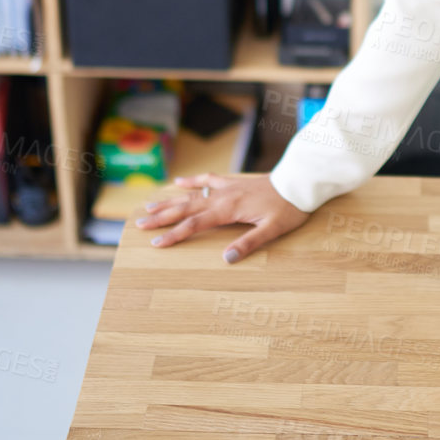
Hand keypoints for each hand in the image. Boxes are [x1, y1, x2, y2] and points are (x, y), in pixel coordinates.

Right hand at [134, 173, 308, 263]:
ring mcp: (226, 188)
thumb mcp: (272, 230)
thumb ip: (249, 244)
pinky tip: (178, 182)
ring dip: (170, 201)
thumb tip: (225, 259)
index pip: (194, 224)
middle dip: (162, 218)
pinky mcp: (233, 183)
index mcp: (229, 210)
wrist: (299, 183)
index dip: (174, 235)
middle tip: (139, 225)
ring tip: (149, 207)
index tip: (155, 243)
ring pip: (192, 195)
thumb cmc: (289, 208)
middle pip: (186, 208)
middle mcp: (223, 197)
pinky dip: (192, 181)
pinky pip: (208, 180)